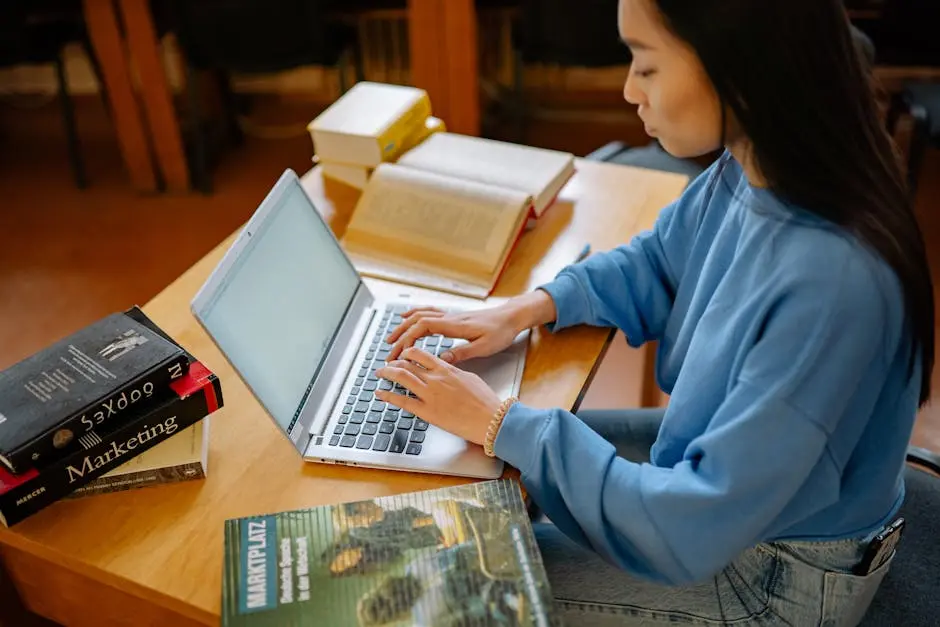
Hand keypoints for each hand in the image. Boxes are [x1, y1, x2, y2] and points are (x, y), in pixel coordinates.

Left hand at [375, 347, 500, 445]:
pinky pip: (403, 401)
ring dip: (387, 374)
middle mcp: (436, 379)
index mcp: (447, 369)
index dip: (407, 353)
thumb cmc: (486, 401)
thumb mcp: (470, 378)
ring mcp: (430, 395)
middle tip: (386, 364)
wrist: (492, 419)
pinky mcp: (428, 412)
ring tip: (379, 373)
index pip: (420, 354)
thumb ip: (455, 372)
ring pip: (402, 378)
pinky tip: (380, 393)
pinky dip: (388, 396)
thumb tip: (448, 369)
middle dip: (393, 363)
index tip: (402, 355)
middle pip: (407, 364)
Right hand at [385, 291, 556, 363]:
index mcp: (455, 326)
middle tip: (389, 352)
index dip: (408, 339)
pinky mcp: (453, 317)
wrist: (511, 317)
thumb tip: (442, 359)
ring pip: (420, 316)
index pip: (423, 327)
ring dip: (403, 326)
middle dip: (400, 336)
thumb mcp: (484, 346)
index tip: (400, 353)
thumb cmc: (501, 332)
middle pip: (416, 322)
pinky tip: (407, 318)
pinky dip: (414, 314)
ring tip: (391, 338)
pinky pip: (428, 312)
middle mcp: (449, 318)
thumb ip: (462, 352)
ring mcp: (450, 316)